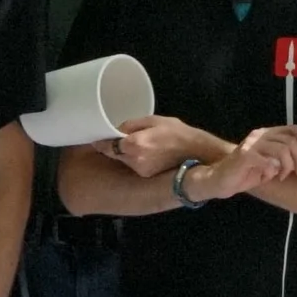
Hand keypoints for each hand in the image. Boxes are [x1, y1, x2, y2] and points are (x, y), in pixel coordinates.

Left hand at [107, 114, 230, 174]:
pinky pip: (134, 165)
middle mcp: (133, 160)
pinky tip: (147, 153)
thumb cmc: (179, 133)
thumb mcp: (155, 120)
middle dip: (113, 146)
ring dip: (125, 153)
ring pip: (123, 160)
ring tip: (138, 143)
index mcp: (134, 144)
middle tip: (115, 136)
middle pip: (113, 153)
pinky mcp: (146, 176)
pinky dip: (135, 159)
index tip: (96, 136)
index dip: (100, 140)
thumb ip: (132, 124)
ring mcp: (140, 170)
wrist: (199, 154)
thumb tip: (115, 129)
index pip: (106, 145)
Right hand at [210, 124, 296, 195]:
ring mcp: (252, 144)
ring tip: (283, 175)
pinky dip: (273, 171)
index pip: (292, 130)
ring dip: (288, 166)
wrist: (221, 179)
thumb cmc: (246, 172)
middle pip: (291, 140)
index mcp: (267, 134)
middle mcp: (260, 135)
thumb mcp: (269, 163)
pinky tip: (270, 176)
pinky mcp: (245, 156)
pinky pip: (268, 161)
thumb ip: (284, 156)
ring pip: (282, 149)